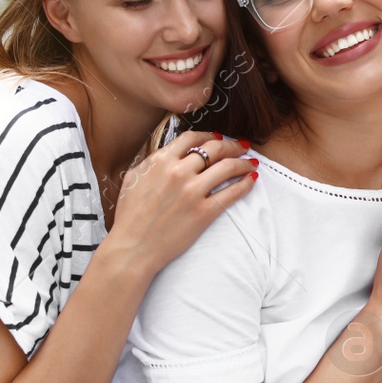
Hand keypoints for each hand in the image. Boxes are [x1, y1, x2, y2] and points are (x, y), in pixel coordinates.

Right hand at [104, 131, 256, 277]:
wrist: (133, 247)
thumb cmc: (130, 216)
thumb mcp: (134, 179)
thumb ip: (153, 163)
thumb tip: (169, 153)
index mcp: (160, 161)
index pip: (192, 138)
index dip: (210, 135)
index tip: (219, 138)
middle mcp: (178, 172)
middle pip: (215, 149)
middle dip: (232, 145)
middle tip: (242, 147)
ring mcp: (192, 192)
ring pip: (227, 167)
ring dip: (244, 162)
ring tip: (252, 163)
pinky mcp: (204, 212)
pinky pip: (232, 193)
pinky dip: (245, 183)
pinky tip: (251, 179)